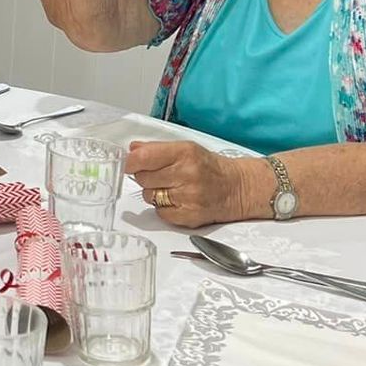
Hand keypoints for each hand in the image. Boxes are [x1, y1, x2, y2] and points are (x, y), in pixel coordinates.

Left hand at [124, 141, 264, 225]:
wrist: (237, 188)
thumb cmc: (210, 167)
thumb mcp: (186, 149)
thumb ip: (157, 148)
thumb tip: (132, 150)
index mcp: (185, 153)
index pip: (144, 157)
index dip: (130, 161)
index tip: (128, 163)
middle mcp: (187, 174)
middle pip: (142, 177)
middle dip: (146, 176)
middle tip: (161, 175)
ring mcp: (188, 197)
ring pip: (149, 196)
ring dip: (154, 192)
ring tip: (173, 187)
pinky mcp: (189, 216)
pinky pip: (160, 212)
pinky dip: (164, 208)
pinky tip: (178, 200)